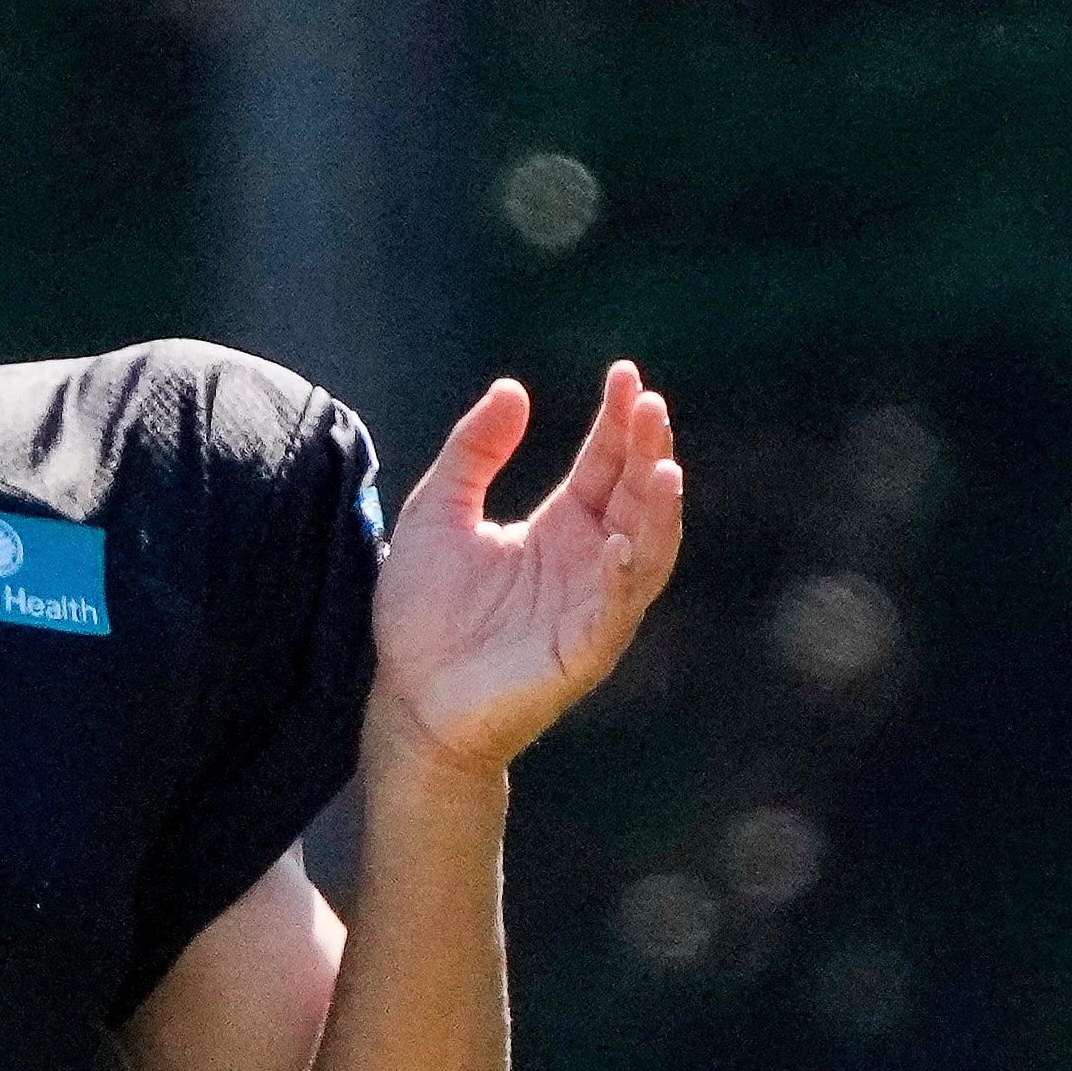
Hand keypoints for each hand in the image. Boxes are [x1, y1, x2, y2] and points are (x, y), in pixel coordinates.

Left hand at [370, 361, 684, 774]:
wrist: (407, 695)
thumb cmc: (424, 611)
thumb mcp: (438, 512)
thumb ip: (473, 452)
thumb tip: (512, 388)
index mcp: (562, 525)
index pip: (606, 463)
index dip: (620, 421)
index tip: (626, 375)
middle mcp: (590, 559)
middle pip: (636, 495)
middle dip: (648, 450)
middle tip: (649, 404)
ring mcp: (594, 604)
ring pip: (648, 549)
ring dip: (660, 509)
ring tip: (663, 464)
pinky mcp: (585, 649)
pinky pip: (617, 609)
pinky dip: (626, 576)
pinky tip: (621, 544)